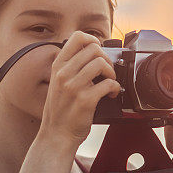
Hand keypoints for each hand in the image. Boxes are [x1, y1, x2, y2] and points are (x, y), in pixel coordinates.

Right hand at [40, 31, 121, 146]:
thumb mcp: (58, 83)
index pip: (77, 37)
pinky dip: (116, 88)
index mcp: (58, 66)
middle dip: (106, 59)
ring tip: (109, 82)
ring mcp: (74, 86)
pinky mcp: (85, 100)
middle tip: (107, 72)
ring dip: (112, 73)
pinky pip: (109, 83)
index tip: (99, 52)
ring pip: (101, 63)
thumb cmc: (60, 111)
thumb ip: (70, 68)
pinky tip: (112, 93)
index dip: (93, 40)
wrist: (57, 135)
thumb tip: (92, 54)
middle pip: (94, 49)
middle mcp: (64, 74)